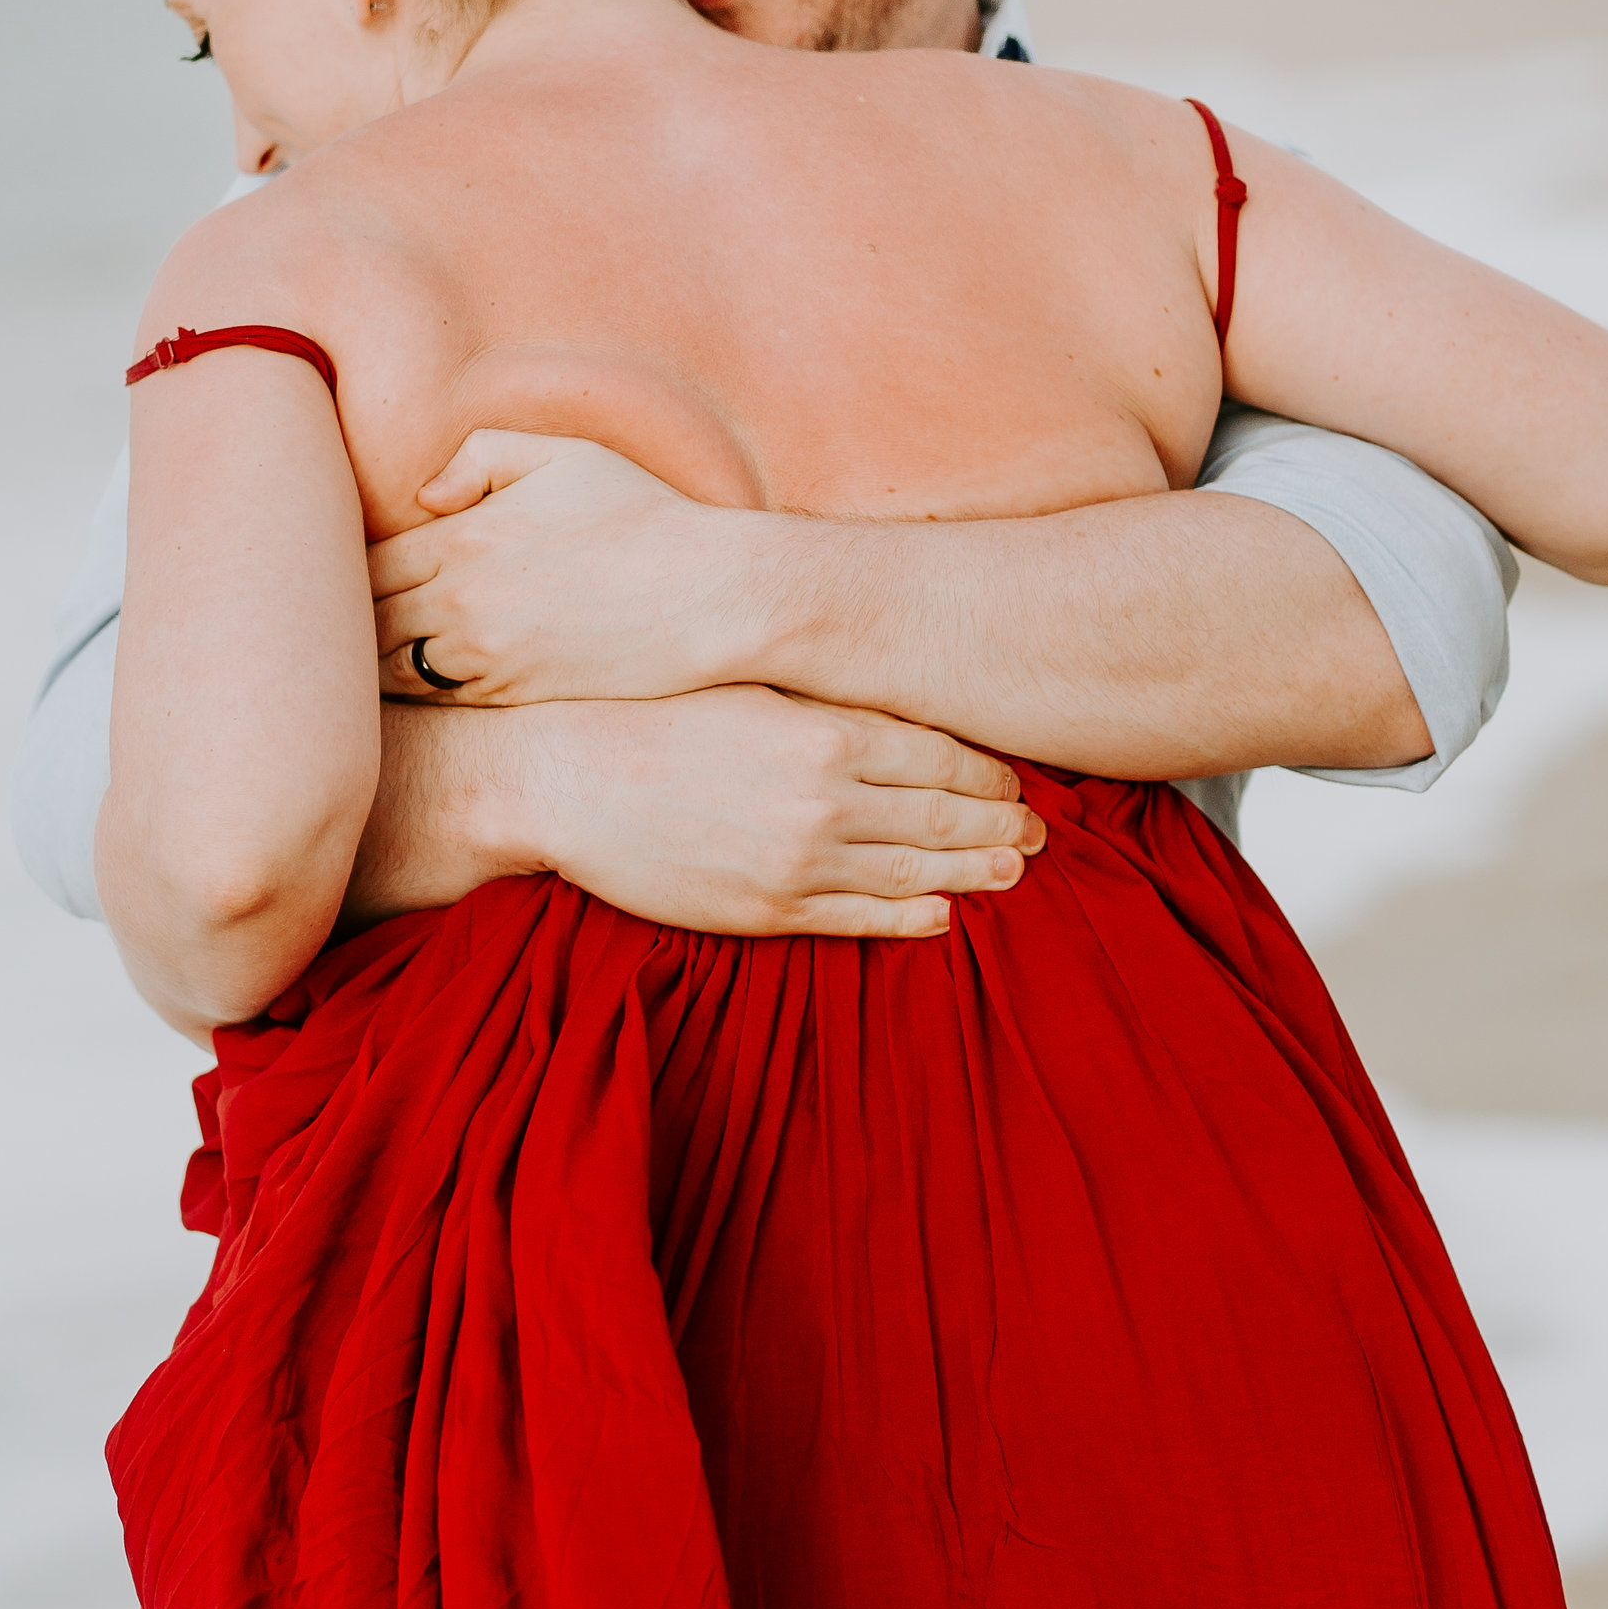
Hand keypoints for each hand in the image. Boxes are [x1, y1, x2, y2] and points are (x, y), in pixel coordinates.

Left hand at [369, 430, 759, 705]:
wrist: (706, 596)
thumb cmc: (642, 516)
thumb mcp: (566, 455)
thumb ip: (481, 455)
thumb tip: (424, 498)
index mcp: (465, 533)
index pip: (366, 560)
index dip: (348, 567)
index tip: (349, 569)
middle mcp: (461, 599)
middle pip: (365, 616)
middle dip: (347, 615)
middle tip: (339, 617)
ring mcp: (483, 654)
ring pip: (386, 666)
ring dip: (370, 657)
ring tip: (363, 652)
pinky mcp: (508, 694)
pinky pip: (430, 698)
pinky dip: (411, 688)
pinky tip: (413, 676)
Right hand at [505, 686, 1044, 938]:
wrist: (567, 778)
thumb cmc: (656, 716)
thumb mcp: (752, 687)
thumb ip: (830, 702)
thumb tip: (902, 706)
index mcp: (826, 734)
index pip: (938, 757)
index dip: (987, 774)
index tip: (1015, 779)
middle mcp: (825, 801)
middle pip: (942, 818)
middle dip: (999, 824)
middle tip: (1039, 832)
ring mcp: (799, 862)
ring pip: (916, 874)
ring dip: (974, 872)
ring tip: (1014, 872)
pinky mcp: (767, 911)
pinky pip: (860, 920)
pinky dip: (912, 919)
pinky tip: (945, 915)